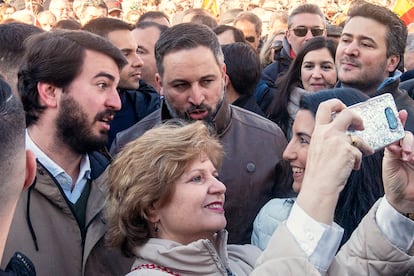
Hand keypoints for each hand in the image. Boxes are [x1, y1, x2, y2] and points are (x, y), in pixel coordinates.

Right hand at [297, 99, 372, 223]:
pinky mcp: (348, 151)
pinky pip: (360, 153)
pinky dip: (358, 161)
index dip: (336, 103)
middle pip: (347, 113)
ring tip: (363, 154)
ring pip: (358, 138)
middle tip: (360, 126)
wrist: (318, 186)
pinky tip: (352, 168)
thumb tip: (343, 136)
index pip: (325, 107)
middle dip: (357, 117)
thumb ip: (326, 139)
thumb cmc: (317, 172)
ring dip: (363, 146)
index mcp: (318, 132)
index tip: (343, 109)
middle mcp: (328, 133)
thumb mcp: (317, 149)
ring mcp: (338, 141)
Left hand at [382, 110, 413, 213]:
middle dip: (407, 141)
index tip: (401, 114)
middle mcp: (404, 150)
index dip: (399, 122)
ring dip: (412, 148)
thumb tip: (393, 143)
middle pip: (408, 137)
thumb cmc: (393, 182)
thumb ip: (392, 152)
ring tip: (408, 159)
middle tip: (404, 152)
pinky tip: (413, 159)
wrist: (403, 199)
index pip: (396, 133)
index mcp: (393, 149)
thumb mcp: (389, 165)